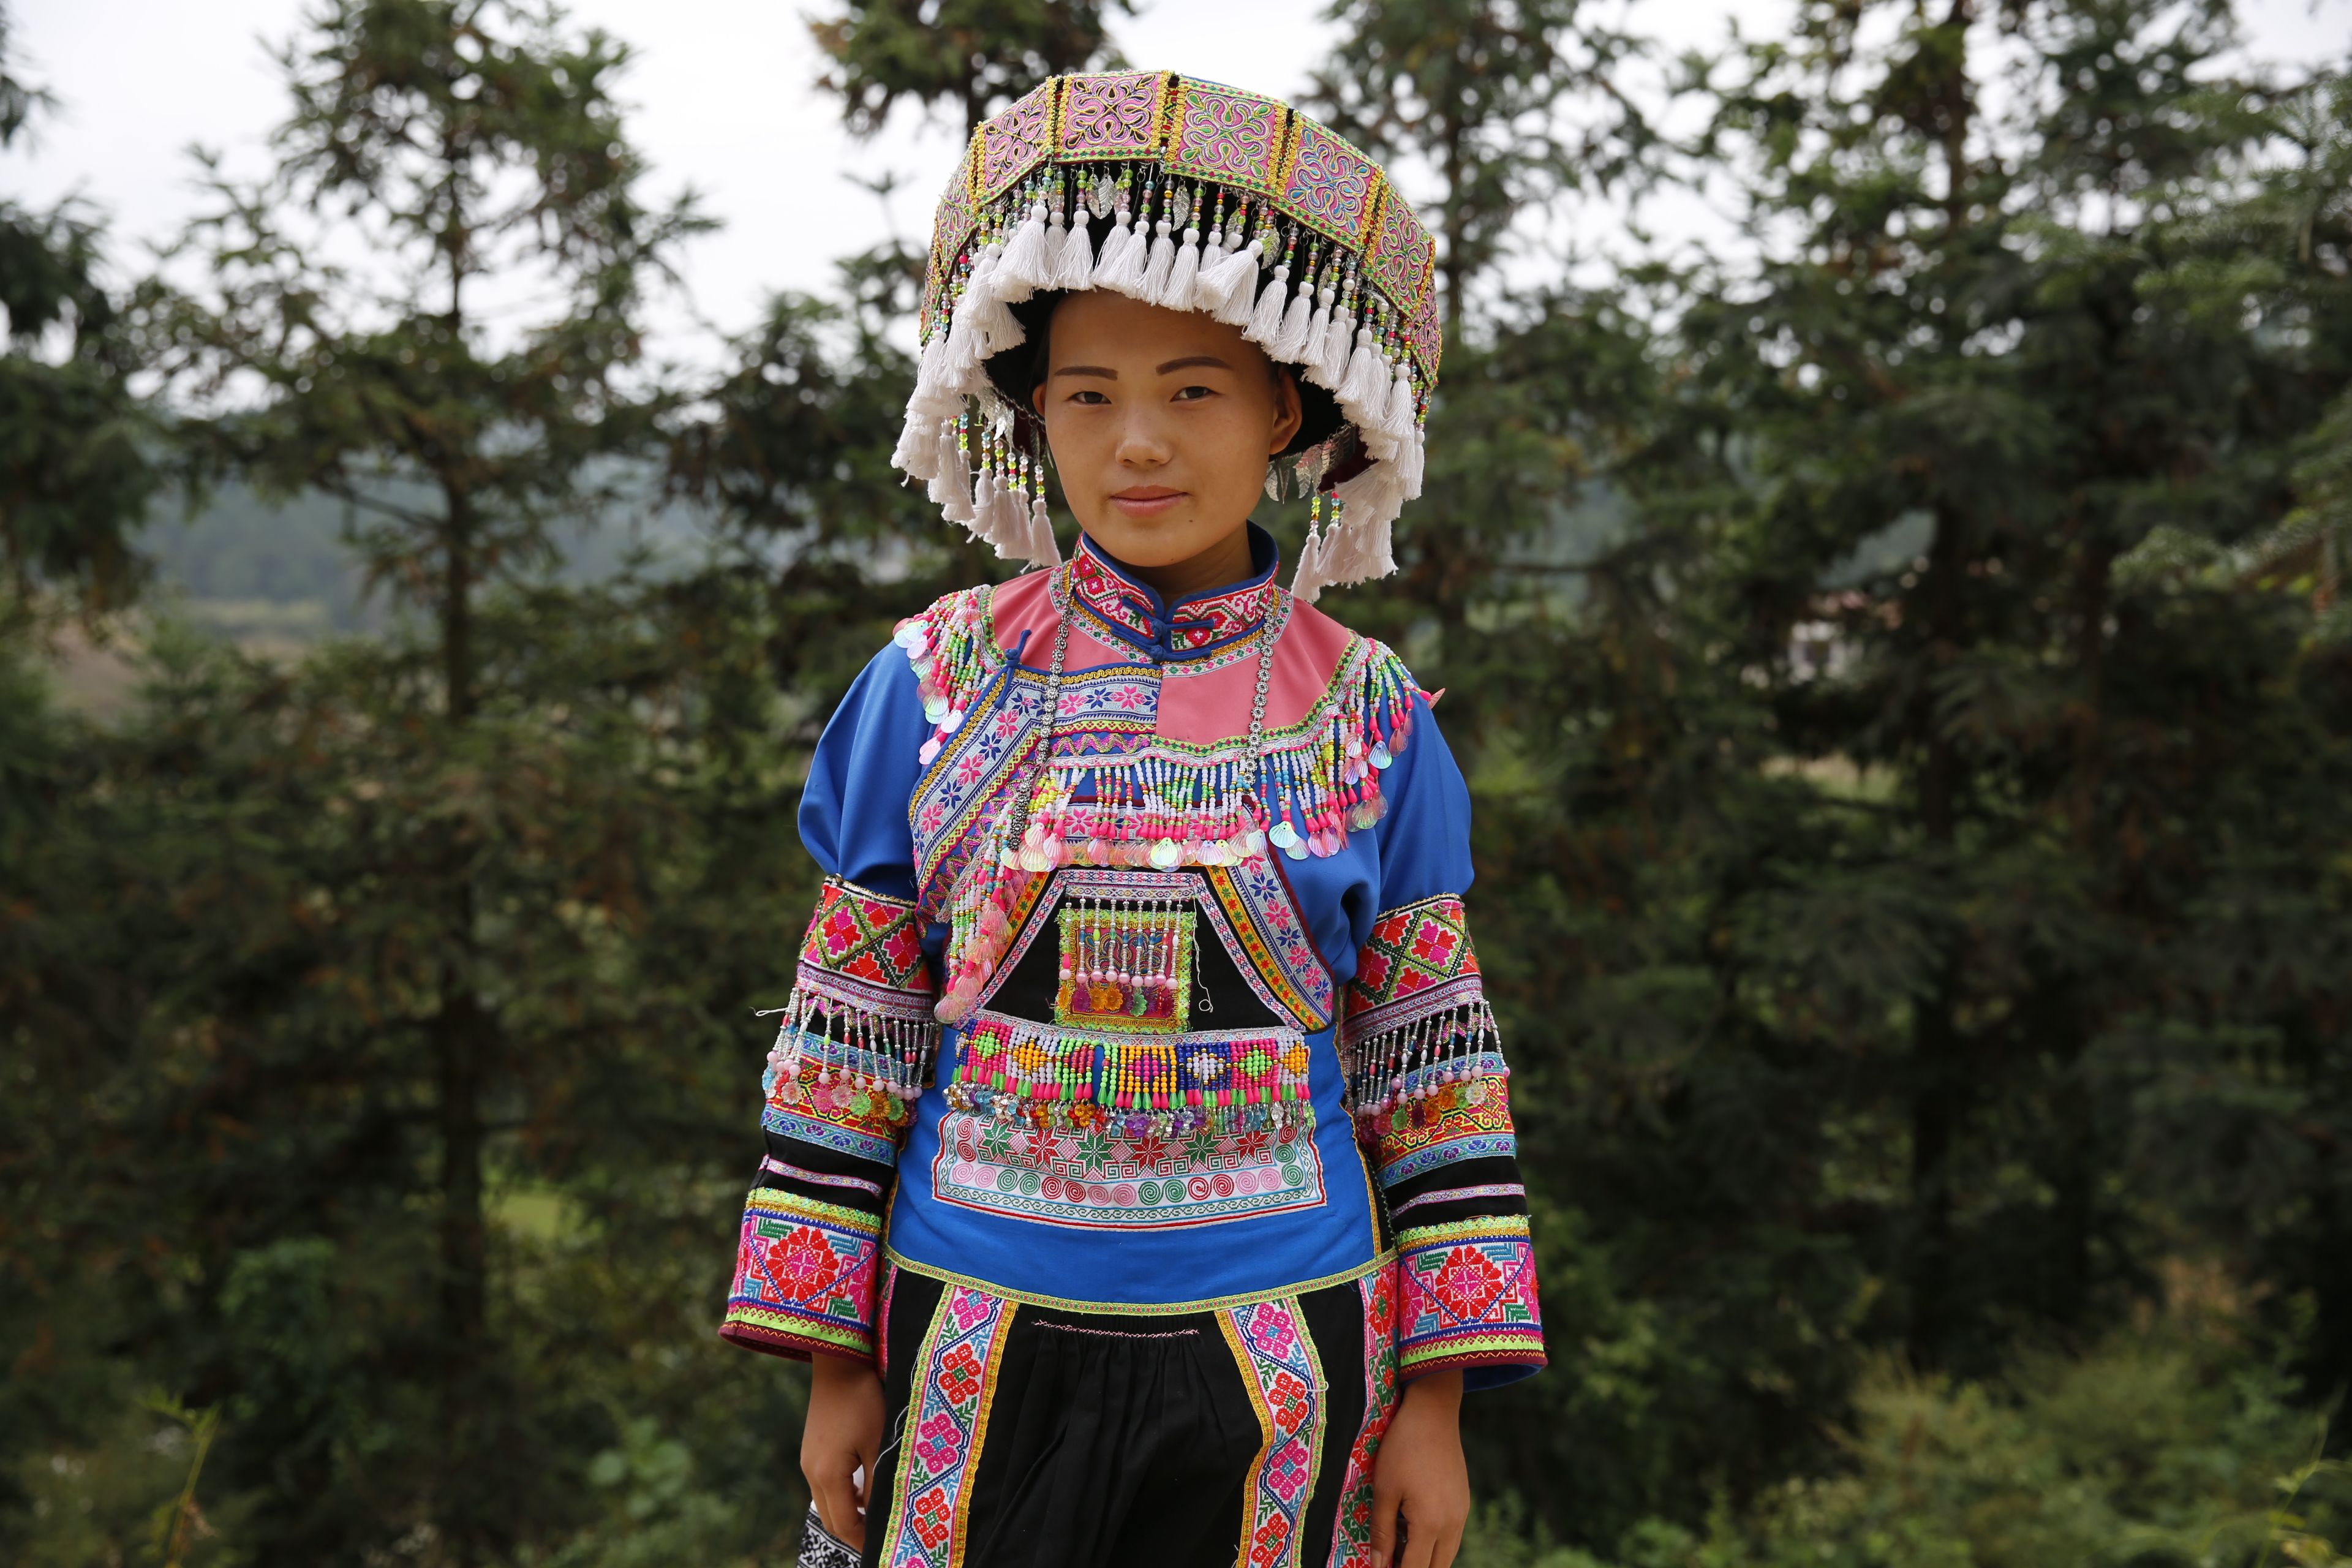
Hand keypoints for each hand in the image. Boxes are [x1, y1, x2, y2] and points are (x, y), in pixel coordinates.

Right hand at [802, 1352, 885, 1548]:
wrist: (839, 1363)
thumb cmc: (863, 1401)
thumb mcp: (878, 1444)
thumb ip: (879, 1483)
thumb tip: (883, 1513)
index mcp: (827, 1475)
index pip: (844, 1524)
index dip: (864, 1540)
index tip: (886, 1544)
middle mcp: (812, 1472)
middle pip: (832, 1518)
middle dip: (854, 1532)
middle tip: (881, 1536)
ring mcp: (809, 1461)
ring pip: (827, 1502)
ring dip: (849, 1513)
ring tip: (876, 1517)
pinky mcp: (812, 1450)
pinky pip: (825, 1484)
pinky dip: (843, 1495)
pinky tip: (864, 1489)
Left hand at [1369, 1368, 1467, 1567]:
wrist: (1433, 1412)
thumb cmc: (1402, 1448)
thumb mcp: (1384, 1490)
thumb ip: (1381, 1532)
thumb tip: (1377, 1565)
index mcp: (1431, 1524)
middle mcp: (1453, 1524)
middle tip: (1390, 1561)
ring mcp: (1462, 1513)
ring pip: (1447, 1554)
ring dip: (1425, 1559)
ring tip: (1399, 1549)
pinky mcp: (1463, 1501)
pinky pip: (1451, 1536)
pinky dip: (1434, 1543)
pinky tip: (1414, 1531)